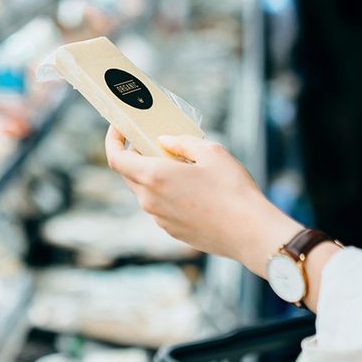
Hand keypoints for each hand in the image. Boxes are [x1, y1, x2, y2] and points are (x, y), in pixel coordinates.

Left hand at [104, 127, 302, 276]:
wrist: (249, 232)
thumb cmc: (232, 190)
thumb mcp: (212, 152)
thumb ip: (182, 142)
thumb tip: (164, 141)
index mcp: (154, 177)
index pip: (116, 158)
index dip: (112, 140)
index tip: (119, 128)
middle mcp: (149, 200)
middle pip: (128, 174)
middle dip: (135, 155)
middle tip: (153, 141)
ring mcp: (159, 218)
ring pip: (144, 191)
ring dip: (153, 175)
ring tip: (179, 164)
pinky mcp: (171, 230)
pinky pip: (159, 206)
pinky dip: (165, 193)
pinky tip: (190, 188)